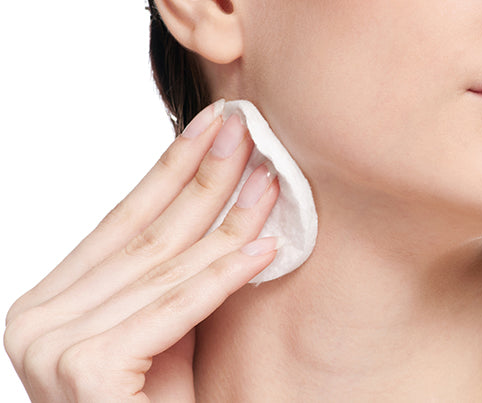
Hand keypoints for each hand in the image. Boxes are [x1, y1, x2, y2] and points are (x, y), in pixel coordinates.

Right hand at [4, 101, 279, 401]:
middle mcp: (39, 318)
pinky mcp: (86, 372)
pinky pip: (174, 309)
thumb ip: (174, 270)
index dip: (173, 168)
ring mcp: (54, 346)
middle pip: (146, 235)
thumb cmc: (164, 401)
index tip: (214, 126)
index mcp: (54, 299)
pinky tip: (265, 246)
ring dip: (226, 220)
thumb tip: (220, 197)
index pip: (126, 220)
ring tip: (270, 182)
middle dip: (202, 178)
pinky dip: (222, 277)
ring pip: (165, 268)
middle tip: (244, 130)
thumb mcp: (167, 322)